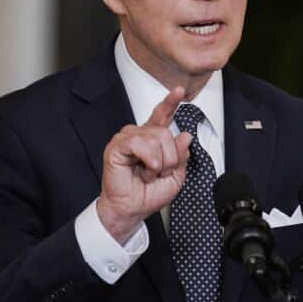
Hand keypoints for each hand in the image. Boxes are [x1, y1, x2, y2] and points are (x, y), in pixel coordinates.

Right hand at [97, 87, 192, 243]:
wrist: (131, 210)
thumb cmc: (147, 195)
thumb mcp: (175, 176)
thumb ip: (181, 155)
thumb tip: (185, 135)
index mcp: (152, 140)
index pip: (162, 116)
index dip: (170, 103)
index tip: (179, 91)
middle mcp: (139, 136)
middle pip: (166, 132)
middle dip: (170, 158)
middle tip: (159, 173)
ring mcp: (127, 139)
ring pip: (156, 137)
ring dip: (159, 162)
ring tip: (148, 174)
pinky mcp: (117, 146)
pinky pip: (140, 143)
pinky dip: (149, 159)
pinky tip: (145, 169)